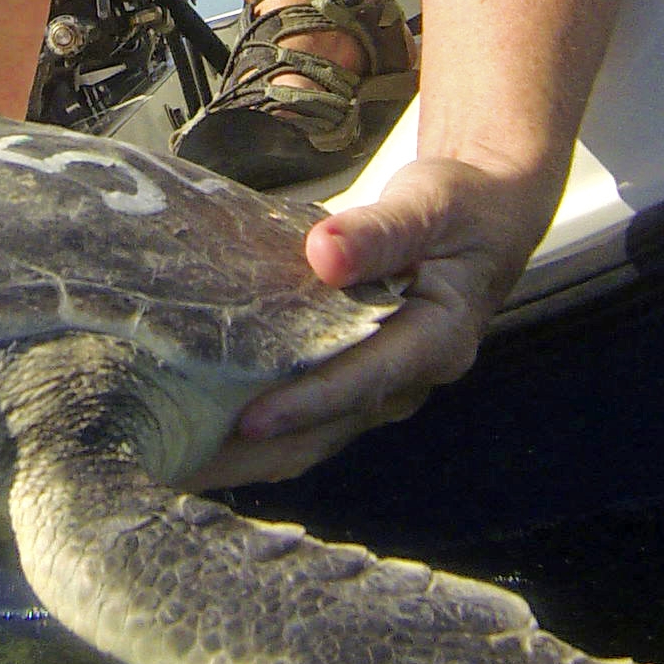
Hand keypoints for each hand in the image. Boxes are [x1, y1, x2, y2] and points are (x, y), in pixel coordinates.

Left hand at [193, 154, 554, 487]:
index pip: (364, 381)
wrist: (483, 220)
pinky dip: (261, 431)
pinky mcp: (360, 384)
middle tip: (185, 459)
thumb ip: (381, 231)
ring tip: (180, 458)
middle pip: (330, 427)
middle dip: (260, 451)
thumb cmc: (459, 209)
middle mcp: (412, 378)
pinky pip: (309, 418)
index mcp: (437, 339)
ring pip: (315, 436)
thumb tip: (325, 253)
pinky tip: (205, 428)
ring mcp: (385, 388)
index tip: (249, 420)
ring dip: (252, 452)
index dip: (306, 403)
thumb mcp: (430, 205)